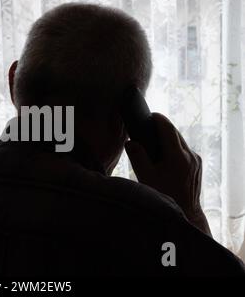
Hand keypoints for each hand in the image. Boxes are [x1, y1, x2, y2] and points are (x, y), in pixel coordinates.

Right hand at [124, 113, 211, 235]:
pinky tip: (164, 154)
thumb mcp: (146, 177)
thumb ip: (138, 157)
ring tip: (155, 140)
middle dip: (162, 127)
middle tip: (149, 125)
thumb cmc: (163, 196)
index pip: (168, 129)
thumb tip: (130, 142)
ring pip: (181, 141)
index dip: (159, 119)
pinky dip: (174, 147)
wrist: (185, 213)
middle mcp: (190, 156)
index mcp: (177, 157)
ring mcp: (196, 160)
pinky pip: (185, 150)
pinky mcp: (197, 165)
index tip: (151, 115)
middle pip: (175, 133)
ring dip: (169, 137)